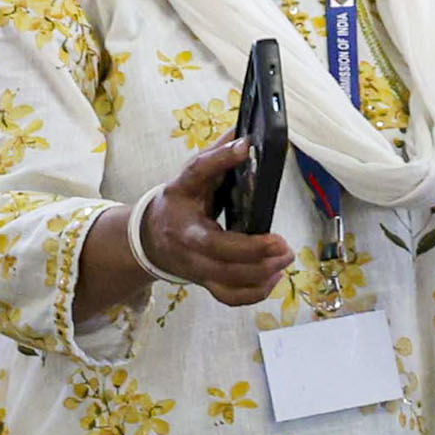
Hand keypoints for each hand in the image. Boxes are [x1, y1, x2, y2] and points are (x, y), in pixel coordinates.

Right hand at [134, 140, 295, 307]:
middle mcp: (188, 247)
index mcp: (184, 215)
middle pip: (220, 258)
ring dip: (260, 276)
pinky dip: (255, 292)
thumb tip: (245, 137)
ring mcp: (197, 269)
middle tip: (283, 244)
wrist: (151, 237)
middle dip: (256, 254)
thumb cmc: (178, 202)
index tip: (247, 152)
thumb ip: (216, 157)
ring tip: (283, 258)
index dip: (223, 176)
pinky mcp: (206, 283)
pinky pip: (230, 297)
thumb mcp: (189, 175)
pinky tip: (274, 276)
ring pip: (227, 284)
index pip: (202, 201)